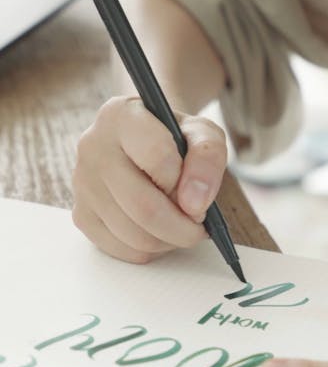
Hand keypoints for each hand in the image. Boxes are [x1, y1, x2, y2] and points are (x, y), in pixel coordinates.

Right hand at [72, 97, 227, 262]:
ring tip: (179, 227)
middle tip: (198, 227)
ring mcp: (82, 184)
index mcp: (121, 116)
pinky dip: (150, 250)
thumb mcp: (202, 133)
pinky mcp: (81, 215)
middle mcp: (92, 147)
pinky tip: (158, 232)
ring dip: (168, 241)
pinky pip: (122, 250)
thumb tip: (194, 204)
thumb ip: (208, 156)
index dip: (188, 183)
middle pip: (144, 207)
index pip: (159, 157)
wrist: (144, 146)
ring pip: (134, 235)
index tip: (200, 194)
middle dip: (182, 228)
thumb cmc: (174, 140)